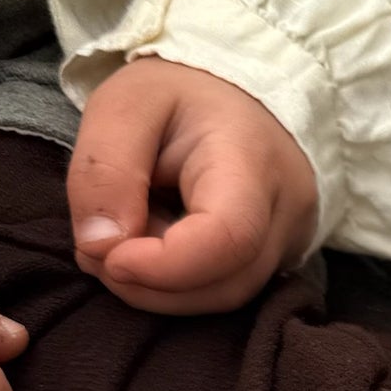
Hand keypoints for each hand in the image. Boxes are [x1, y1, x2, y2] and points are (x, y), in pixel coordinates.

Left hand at [68, 58, 319, 315]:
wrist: (241, 98)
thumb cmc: (183, 94)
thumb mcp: (125, 105)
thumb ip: (103, 171)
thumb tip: (100, 248)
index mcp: (252, 161)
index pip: (228, 238)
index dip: (163, 266)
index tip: (106, 257)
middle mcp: (287, 211)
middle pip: (228, 284)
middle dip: (152, 286)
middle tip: (100, 255)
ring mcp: (291, 240)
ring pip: (229, 295)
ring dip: (163, 287)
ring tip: (128, 244)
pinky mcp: (281, 258)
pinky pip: (231, 288)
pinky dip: (182, 284)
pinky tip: (158, 250)